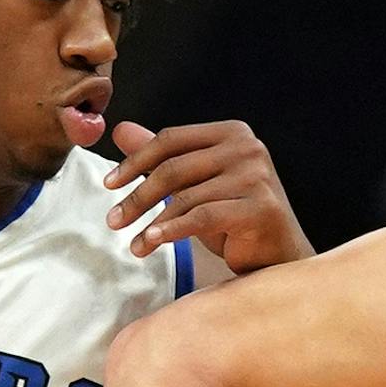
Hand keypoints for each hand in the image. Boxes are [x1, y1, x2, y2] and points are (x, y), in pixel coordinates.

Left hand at [103, 120, 313, 272]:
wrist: (275, 255)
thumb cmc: (234, 219)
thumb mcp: (194, 185)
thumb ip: (162, 157)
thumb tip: (121, 130)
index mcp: (232, 133)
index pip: (171, 139)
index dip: (135, 161)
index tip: (109, 184)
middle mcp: (248, 148)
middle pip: (175, 167)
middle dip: (138, 196)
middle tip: (114, 220)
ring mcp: (257, 176)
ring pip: (186, 196)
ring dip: (152, 223)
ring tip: (134, 245)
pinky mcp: (260, 207)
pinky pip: (203, 217)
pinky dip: (172, 231)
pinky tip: (152, 242)